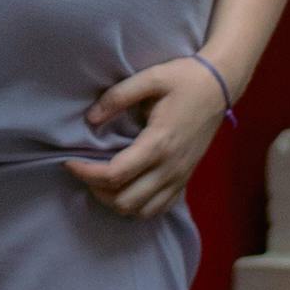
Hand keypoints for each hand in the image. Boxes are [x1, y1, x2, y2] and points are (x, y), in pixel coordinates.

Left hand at [65, 54, 228, 216]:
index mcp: (158, 143)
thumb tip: (89, 120)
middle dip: (97, 190)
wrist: (220, 85)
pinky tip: (126, 188)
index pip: (114, 174)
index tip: (69, 162)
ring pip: (141, 211)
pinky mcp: (185, 180)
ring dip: (116, 201)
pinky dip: (137, 206)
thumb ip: (117, 97)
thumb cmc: (184, 79)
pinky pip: (159, 209)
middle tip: (85, 170)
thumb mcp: (150, 78)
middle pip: (125, 201)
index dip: (86, 173)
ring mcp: (180, 177)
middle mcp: (170, 167)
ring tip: (102, 181)